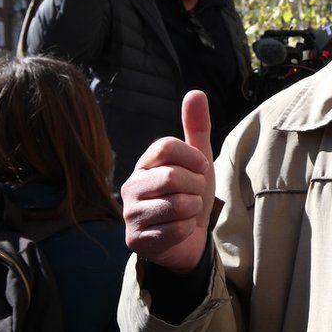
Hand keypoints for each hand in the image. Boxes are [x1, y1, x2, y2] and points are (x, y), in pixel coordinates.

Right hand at [122, 91, 215, 272]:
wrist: (190, 239)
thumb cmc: (191, 194)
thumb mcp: (199, 160)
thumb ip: (197, 127)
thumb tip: (196, 91)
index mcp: (145, 163)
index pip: (167, 146)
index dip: (194, 158)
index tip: (200, 168)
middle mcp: (131, 186)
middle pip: (172, 176)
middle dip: (196, 187)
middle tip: (195, 195)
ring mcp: (130, 214)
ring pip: (176, 204)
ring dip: (194, 210)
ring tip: (187, 213)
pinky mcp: (136, 240)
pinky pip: (175, 230)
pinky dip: (188, 230)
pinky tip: (180, 230)